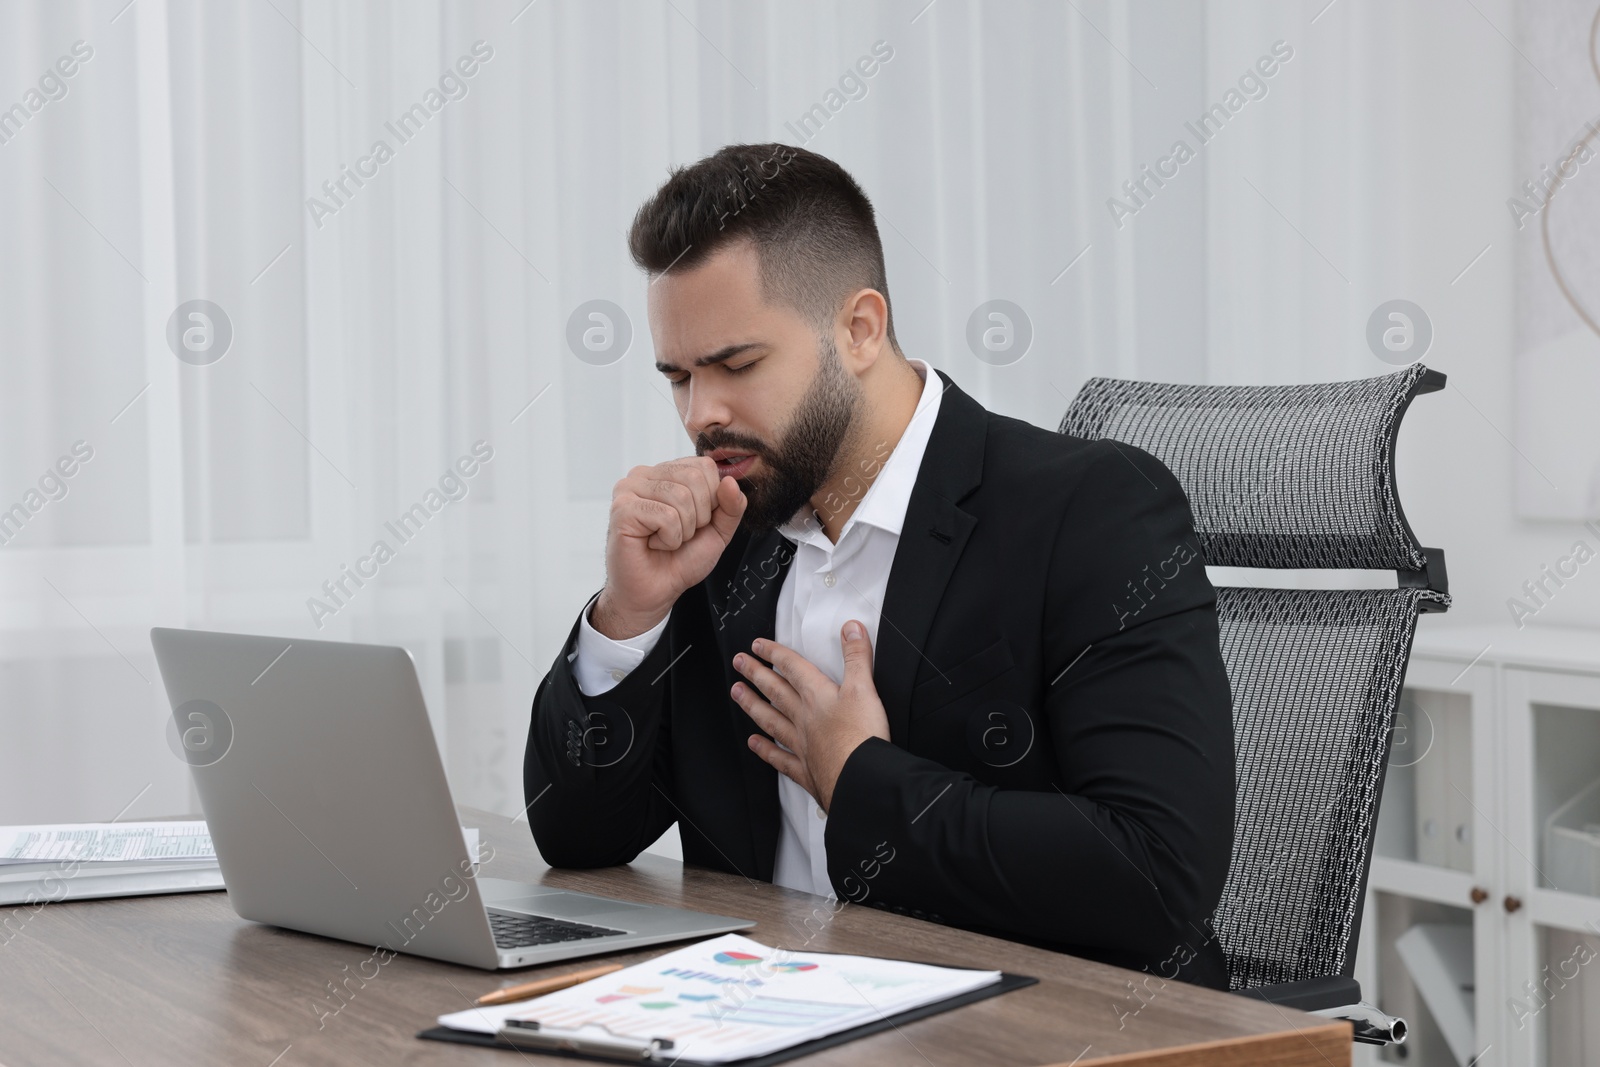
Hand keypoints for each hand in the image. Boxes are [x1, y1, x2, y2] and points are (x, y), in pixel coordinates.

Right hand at [593, 457, 746, 638]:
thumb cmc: (681, 559)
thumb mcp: (718, 530)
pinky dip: (669, 539)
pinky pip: (666, 516)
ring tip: (665, 540)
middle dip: (699, 516)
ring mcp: (628, 489)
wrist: (655, 591)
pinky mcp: (621, 508)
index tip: (694, 522)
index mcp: (666, 472)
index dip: (711, 500)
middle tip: (679, 534)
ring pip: (681, 497)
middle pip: (694, 478)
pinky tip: (652, 544)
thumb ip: (732, 506)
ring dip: (683, 530)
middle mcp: (644, 474)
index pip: (704, 466)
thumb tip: (730, 481)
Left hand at [731, 621, 888, 811]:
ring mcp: (802, 745)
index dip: (774, 654)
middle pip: (775, 691)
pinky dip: (766, 750)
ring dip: (753, 705)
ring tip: (737, 693)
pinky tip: (754, 744)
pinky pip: (780, 758)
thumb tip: (850, 628)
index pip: (792, 668)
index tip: (757, 646)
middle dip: (756, 674)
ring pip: (771, 720)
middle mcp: (804, 718)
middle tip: (739, 663)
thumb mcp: (865, 688)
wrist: (860, 779)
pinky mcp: (806, 770)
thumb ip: (857, 657)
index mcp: (817, 696)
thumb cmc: (862, 737)